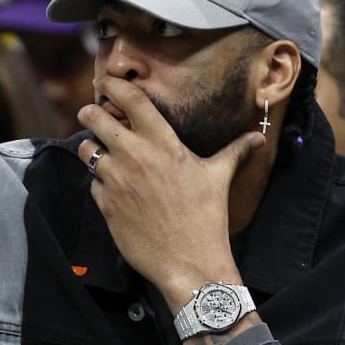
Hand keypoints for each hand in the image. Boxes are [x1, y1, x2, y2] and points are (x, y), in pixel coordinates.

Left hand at [77, 75, 263, 307]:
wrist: (189, 262)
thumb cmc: (206, 218)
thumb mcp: (219, 178)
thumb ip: (234, 152)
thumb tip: (257, 138)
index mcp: (163, 143)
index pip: (130, 99)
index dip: (112, 85)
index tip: (105, 83)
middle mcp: (135, 156)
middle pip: (95, 118)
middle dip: (89, 113)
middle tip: (91, 114)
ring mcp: (116, 181)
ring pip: (87, 151)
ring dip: (92, 150)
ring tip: (103, 155)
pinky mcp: (105, 205)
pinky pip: (92, 183)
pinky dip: (100, 184)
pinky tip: (116, 191)